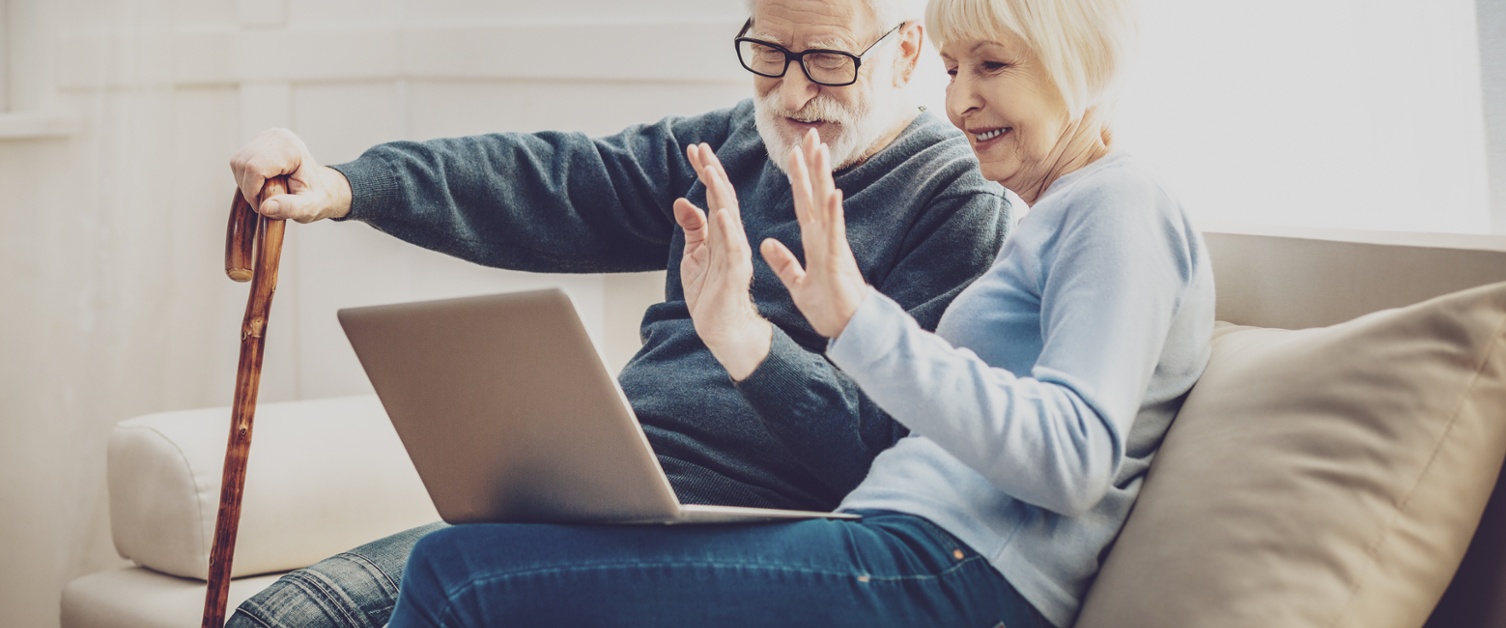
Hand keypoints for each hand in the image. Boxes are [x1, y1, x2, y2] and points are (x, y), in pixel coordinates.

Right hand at [229, 128, 352, 222]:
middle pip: (243, 164)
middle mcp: (277, 136)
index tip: (262, 207)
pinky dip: (245, 177)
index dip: (252, 191)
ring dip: (245, 183)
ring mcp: (266, 136)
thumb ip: (290, 208)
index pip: (255, 168)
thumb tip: (265, 208)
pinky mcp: (259, 141)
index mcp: (290, 148)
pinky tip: (261, 185)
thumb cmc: (317, 197)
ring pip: (237, 162)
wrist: (322, 187)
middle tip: (263, 203)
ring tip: (264, 194)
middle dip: (249, 188)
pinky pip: (239, 161)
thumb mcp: (309, 207)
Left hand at [673, 143, 772, 380]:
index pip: (715, 195)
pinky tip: (720, 211)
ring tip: (710, 170)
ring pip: (729, 217)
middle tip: (701, 148)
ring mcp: (735, 254)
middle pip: (723, 198)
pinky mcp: (735, 273)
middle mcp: (732, 239)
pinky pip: (732, 247)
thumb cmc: (711, 294)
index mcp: (722, 234)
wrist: (724, 329)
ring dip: (720, 193)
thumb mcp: (695, 256)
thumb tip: (682, 201)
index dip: (706, 171)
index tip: (695, 149)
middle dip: (712, 172)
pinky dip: (726, 228)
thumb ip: (692, 229)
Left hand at [760, 129, 867, 337]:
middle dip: (812, 165)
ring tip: (820, 151)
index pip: (803, 202)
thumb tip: (766, 244)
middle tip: (809, 135)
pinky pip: (834, 233)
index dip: (799, 177)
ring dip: (823, 177)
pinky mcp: (838, 260)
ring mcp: (833, 245)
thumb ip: (784, 262)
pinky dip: (833, 213)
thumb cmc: (829, 308)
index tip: (794, 153)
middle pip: (815, 194)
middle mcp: (824, 237)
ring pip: (826, 205)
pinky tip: (832, 193)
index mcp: (814, 241)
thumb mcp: (798, 283)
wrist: (849, 329)